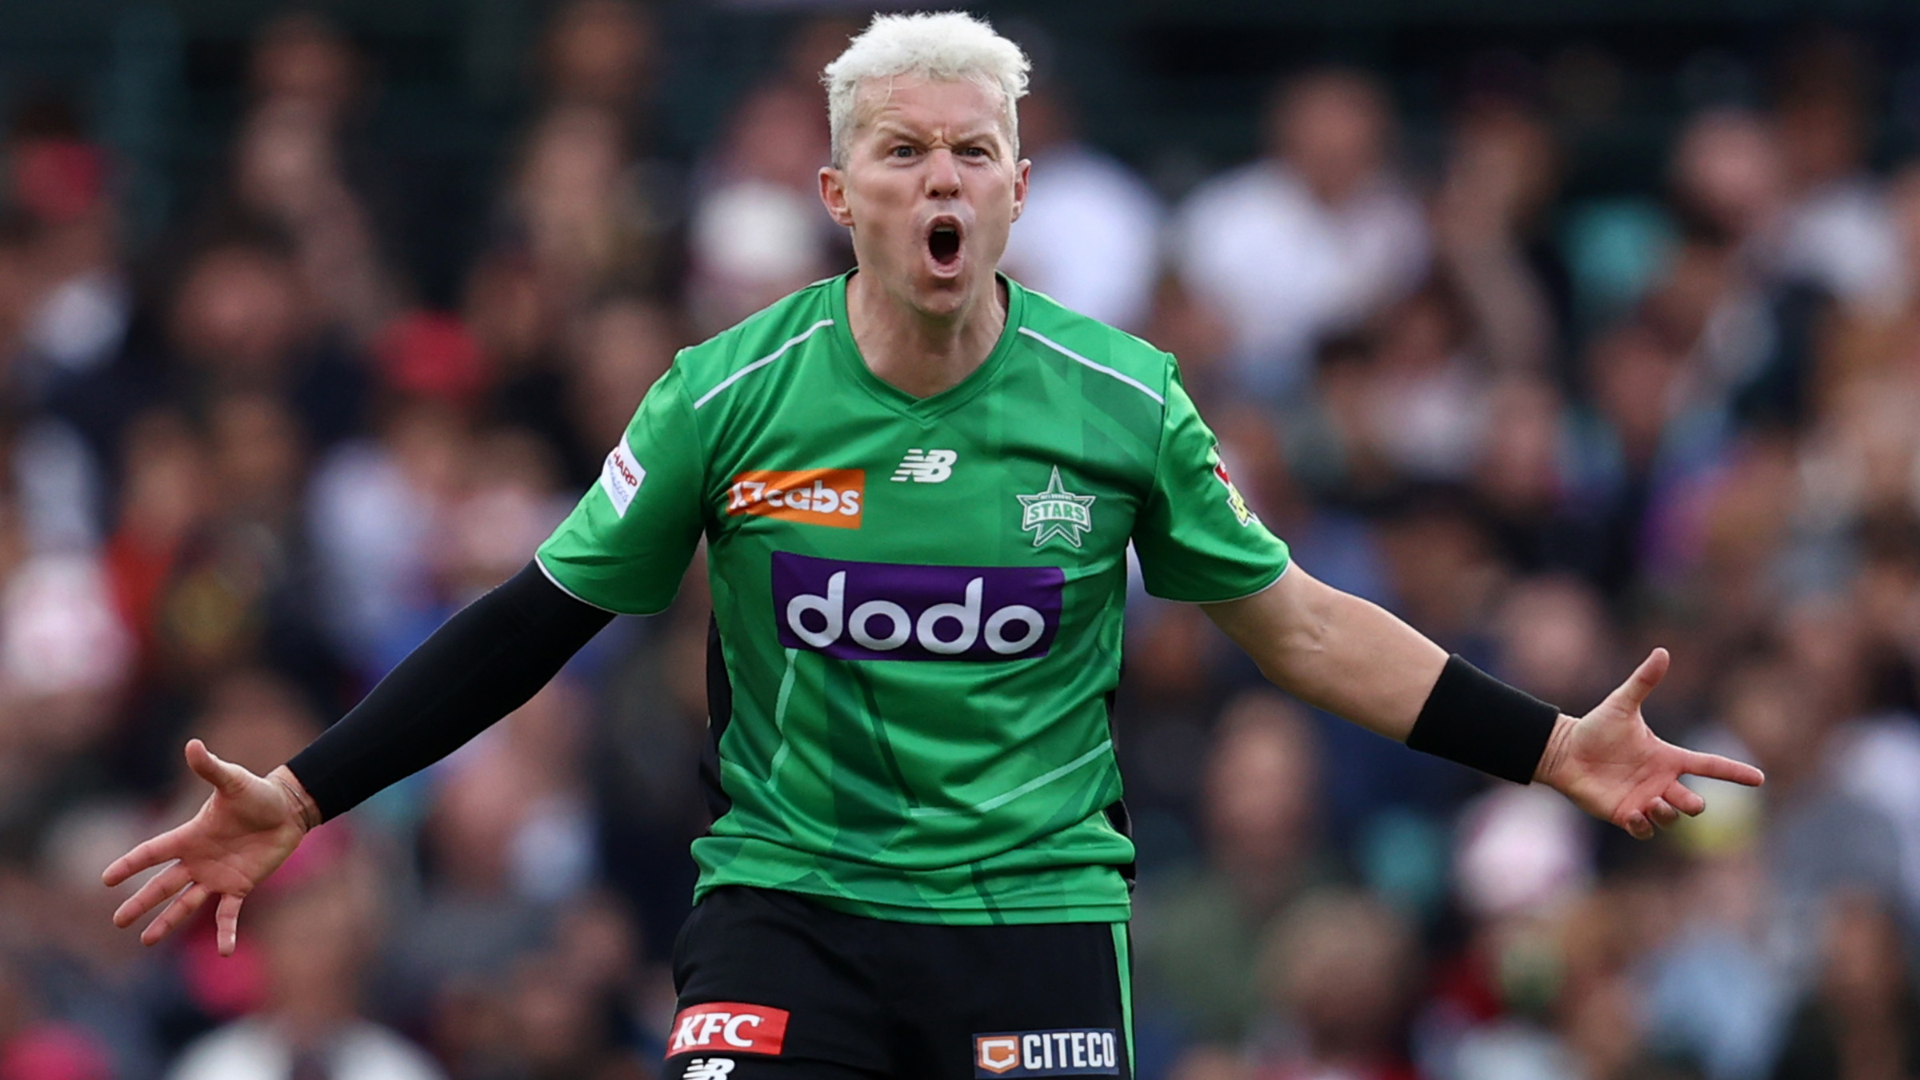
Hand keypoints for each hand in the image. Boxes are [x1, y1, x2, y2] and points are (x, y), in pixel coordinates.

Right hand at [102, 740, 315, 954]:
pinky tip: (224, 951)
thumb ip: (211, 768)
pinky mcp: (240, 887)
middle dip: (140, 902)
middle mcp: (198, 860)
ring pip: (185, 904)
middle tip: (117, 920)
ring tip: (146, 941)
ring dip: (167, 922)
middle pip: (162, 885)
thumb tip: (193, 744)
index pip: (152, 852)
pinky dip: (226, 932)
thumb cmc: (256, 793)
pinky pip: (229, 914)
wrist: (287, 809)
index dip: (129, 865)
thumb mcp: (233, 781)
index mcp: (190, 836)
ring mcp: (217, 876)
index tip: (106, 879)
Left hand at [1536, 648, 1764, 838]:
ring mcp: (1644, 800)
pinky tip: (1632, 814)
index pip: (1709, 765)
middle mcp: (1661, 782)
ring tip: (1652, 802)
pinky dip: (1643, 825)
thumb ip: (1643, 681)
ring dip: (1667, 814)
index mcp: (1668, 757)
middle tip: (1687, 801)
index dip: (1734, 772)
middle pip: (1692, 802)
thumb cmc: (1595, 727)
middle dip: (1694, 805)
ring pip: (1671, 818)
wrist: (1564, 750)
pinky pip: (1643, 829)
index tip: (1759, 778)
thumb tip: (1662, 651)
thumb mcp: (1622, 704)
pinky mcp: (1624, 814)